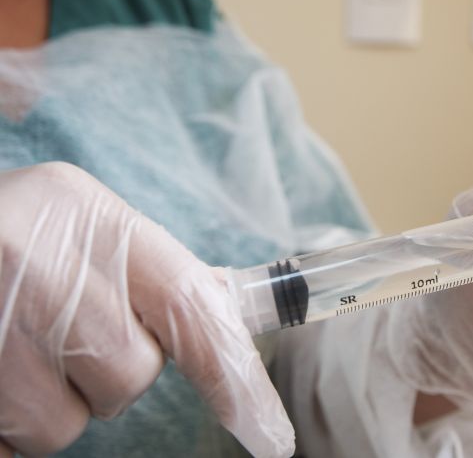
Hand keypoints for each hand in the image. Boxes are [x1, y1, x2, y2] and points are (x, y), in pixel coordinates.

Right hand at [0, 163, 293, 456]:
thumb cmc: (16, 239)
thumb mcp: (84, 229)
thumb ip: (152, 274)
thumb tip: (228, 319)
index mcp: (87, 213)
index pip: (190, 305)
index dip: (234, 376)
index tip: (271, 436)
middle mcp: (32, 259)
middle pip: (129, 374)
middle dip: (109, 369)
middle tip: (65, 327)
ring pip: (67, 423)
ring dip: (53, 399)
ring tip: (14, 344)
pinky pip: (15, 441)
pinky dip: (12, 418)